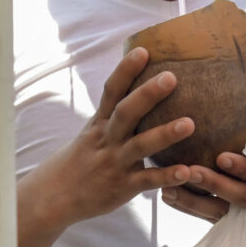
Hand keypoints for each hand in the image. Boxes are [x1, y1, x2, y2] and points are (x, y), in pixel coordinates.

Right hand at [18, 47, 200, 241]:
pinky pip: (147, 181)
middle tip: (171, 77)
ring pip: (140, 146)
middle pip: (126, 113)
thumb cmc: (82, 159)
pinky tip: (187, 172)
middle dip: (147, 94)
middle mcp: (107, 139)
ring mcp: (115, 163)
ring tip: (190, 124)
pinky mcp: (123, 187)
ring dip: (165, 134)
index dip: (125, 70)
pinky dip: (166, 177)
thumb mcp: (93, 131)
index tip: (143, 50)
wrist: (55, 196)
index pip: (111, 91)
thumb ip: (116, 113)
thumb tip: (142, 86)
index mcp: (100, 122)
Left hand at [162, 149, 245, 237]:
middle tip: (190, 171)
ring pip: (221, 211)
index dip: (243, 168)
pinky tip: (167, 195)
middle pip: (242, 196)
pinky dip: (187, 207)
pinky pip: (208, 217)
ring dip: (193, 200)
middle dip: (215, 185)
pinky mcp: (231, 223)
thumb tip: (238, 100)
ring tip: (168, 188)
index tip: (221, 158)